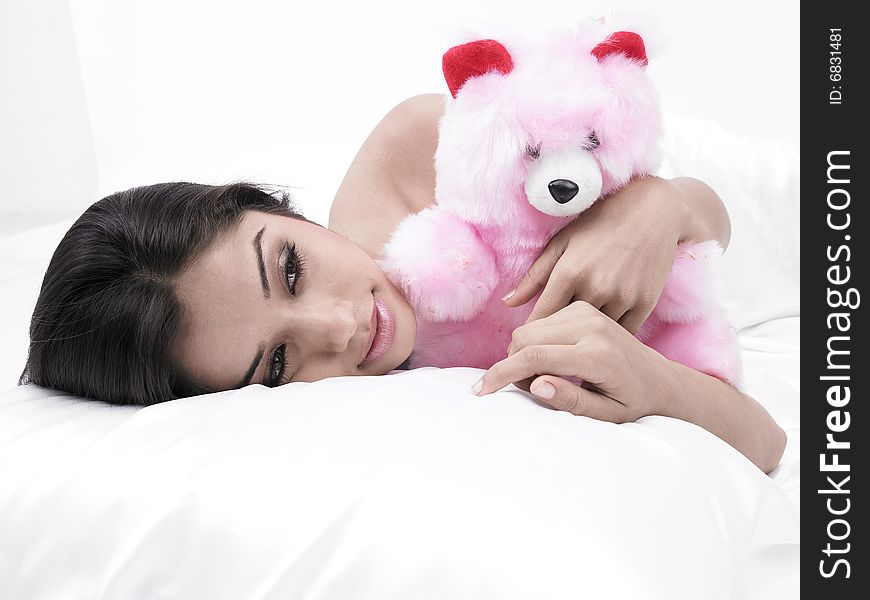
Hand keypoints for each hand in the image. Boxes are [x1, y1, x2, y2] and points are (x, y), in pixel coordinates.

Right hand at [472, 301, 672, 422]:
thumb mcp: (606, 414)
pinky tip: (552, 360)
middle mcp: (590, 326)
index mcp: (597, 354)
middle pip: (524, 338)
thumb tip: (536, 385)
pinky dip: (534, 343)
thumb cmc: (632, 402)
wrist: (659, 377)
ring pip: (528, 328)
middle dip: (513, 366)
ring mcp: (586, 311)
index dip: (501, 373)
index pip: (534, 357)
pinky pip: (540, 322)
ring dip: (523, 355)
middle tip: (532, 389)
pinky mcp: (581, 306)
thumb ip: (570, 401)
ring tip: (547, 376)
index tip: (480, 391)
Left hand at [503, 176, 689, 332]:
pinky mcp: (645, 303)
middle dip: (553, 342)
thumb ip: (535, 276)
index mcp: (570, 271)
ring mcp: (623, 296)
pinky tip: (601, 341)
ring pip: (595, 334)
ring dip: (583, 343)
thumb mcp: (563, 242)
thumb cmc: (600, 223)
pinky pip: (622, 333)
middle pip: (567, 330)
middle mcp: (596, 286)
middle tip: (543, 353)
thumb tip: (507, 303)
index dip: (530, 334)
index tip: (522, 346)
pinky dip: (611, 340)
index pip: (541, 316)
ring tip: (572, 349)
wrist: (654, 211)